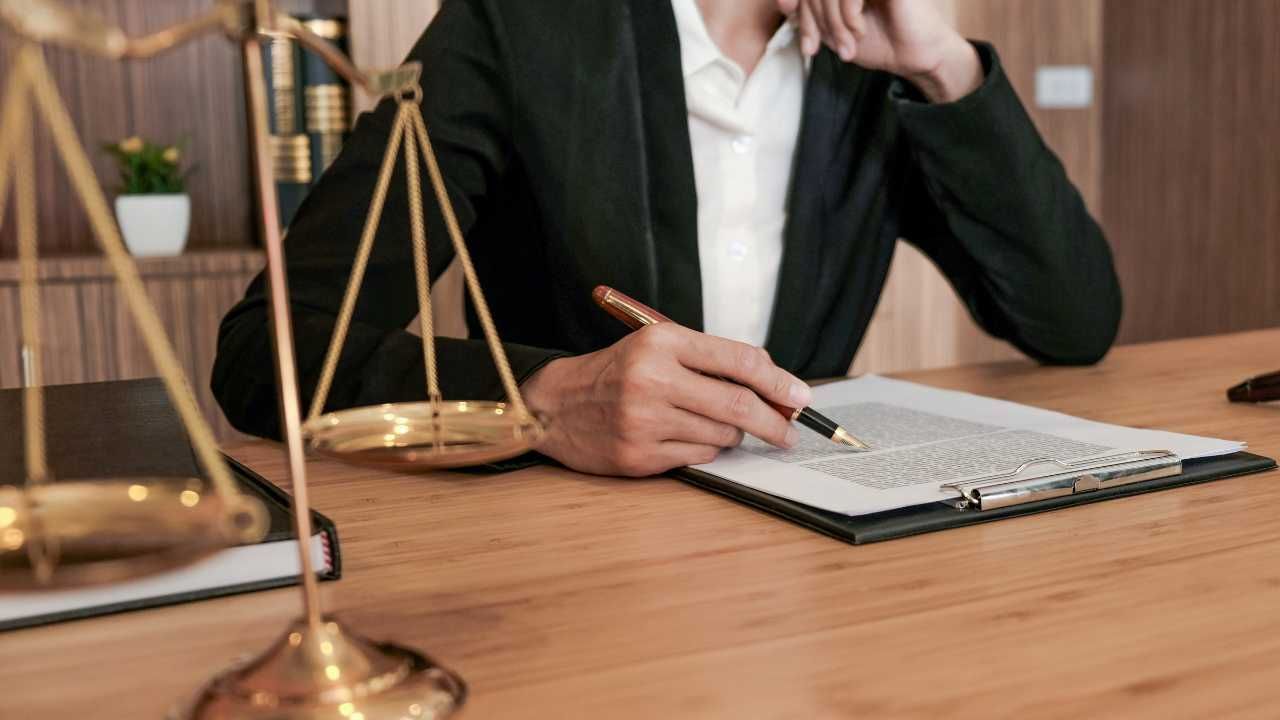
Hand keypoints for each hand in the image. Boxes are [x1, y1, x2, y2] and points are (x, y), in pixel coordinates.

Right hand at [520, 324, 812, 476]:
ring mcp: (644, 420)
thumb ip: (711, 360)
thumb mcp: (658, 348)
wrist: (555, 404)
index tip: (800, 398)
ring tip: (710, 424)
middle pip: (739, 405)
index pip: (739, 361)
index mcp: (662, 342)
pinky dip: (705, 450)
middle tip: (789, 431)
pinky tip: (685, 437)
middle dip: (774, 422)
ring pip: (722, 435)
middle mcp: (653, 379)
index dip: (779, 382)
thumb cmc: (617, 373)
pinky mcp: (638, 455)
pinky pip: (699, 457)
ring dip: (731, 435)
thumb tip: (775, 386)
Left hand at [777, 0, 982, 102]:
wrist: (915, 56)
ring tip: (846, 45)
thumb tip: (784, 3)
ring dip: (832, 23)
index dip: (801, 15)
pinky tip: (859, 31)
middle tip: (826, 48)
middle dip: (814, 23)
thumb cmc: (878, 42)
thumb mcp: (833, 32)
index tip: (808, 45)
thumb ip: (810, 17)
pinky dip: (848, 16)